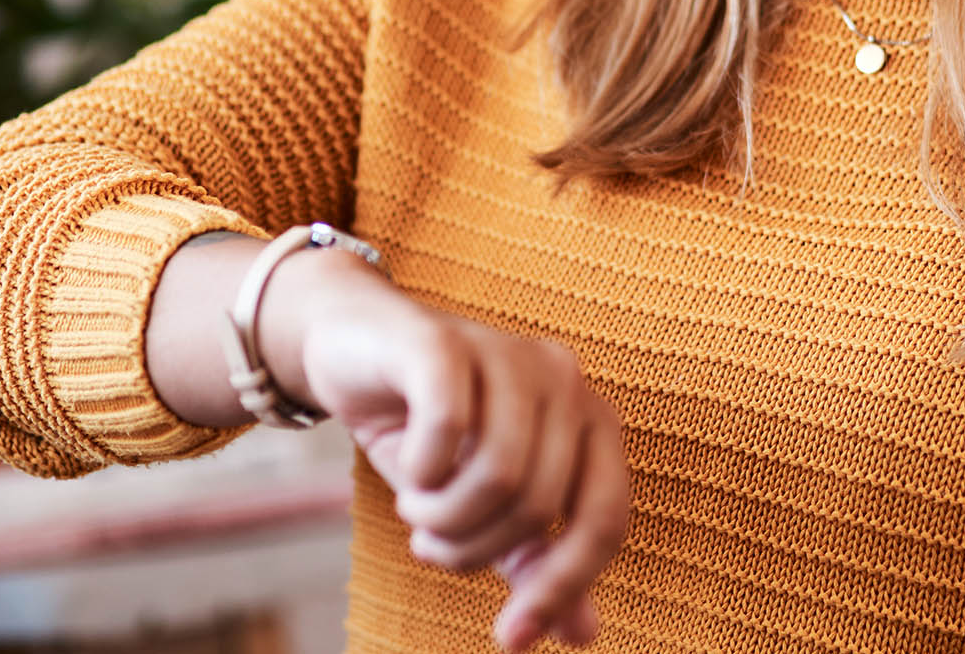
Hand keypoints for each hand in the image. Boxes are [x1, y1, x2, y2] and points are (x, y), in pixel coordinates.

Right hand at [261, 253, 629, 651]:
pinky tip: (407, 465)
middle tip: (431, 542)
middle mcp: (561, 376)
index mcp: (589, 416)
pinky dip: (421, 467)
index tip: (509, 639)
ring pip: (499, 473)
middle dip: (474, 549)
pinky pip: (448, 423)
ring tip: (416, 506)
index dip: (562, 587)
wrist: (357, 349)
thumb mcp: (487, 502)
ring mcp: (506, 350)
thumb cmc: (432, 430)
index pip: (606, 517)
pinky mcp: (444, 341)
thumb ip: (534, 558)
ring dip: (443, 516)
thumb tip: (584, 633)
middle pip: (540, 505)